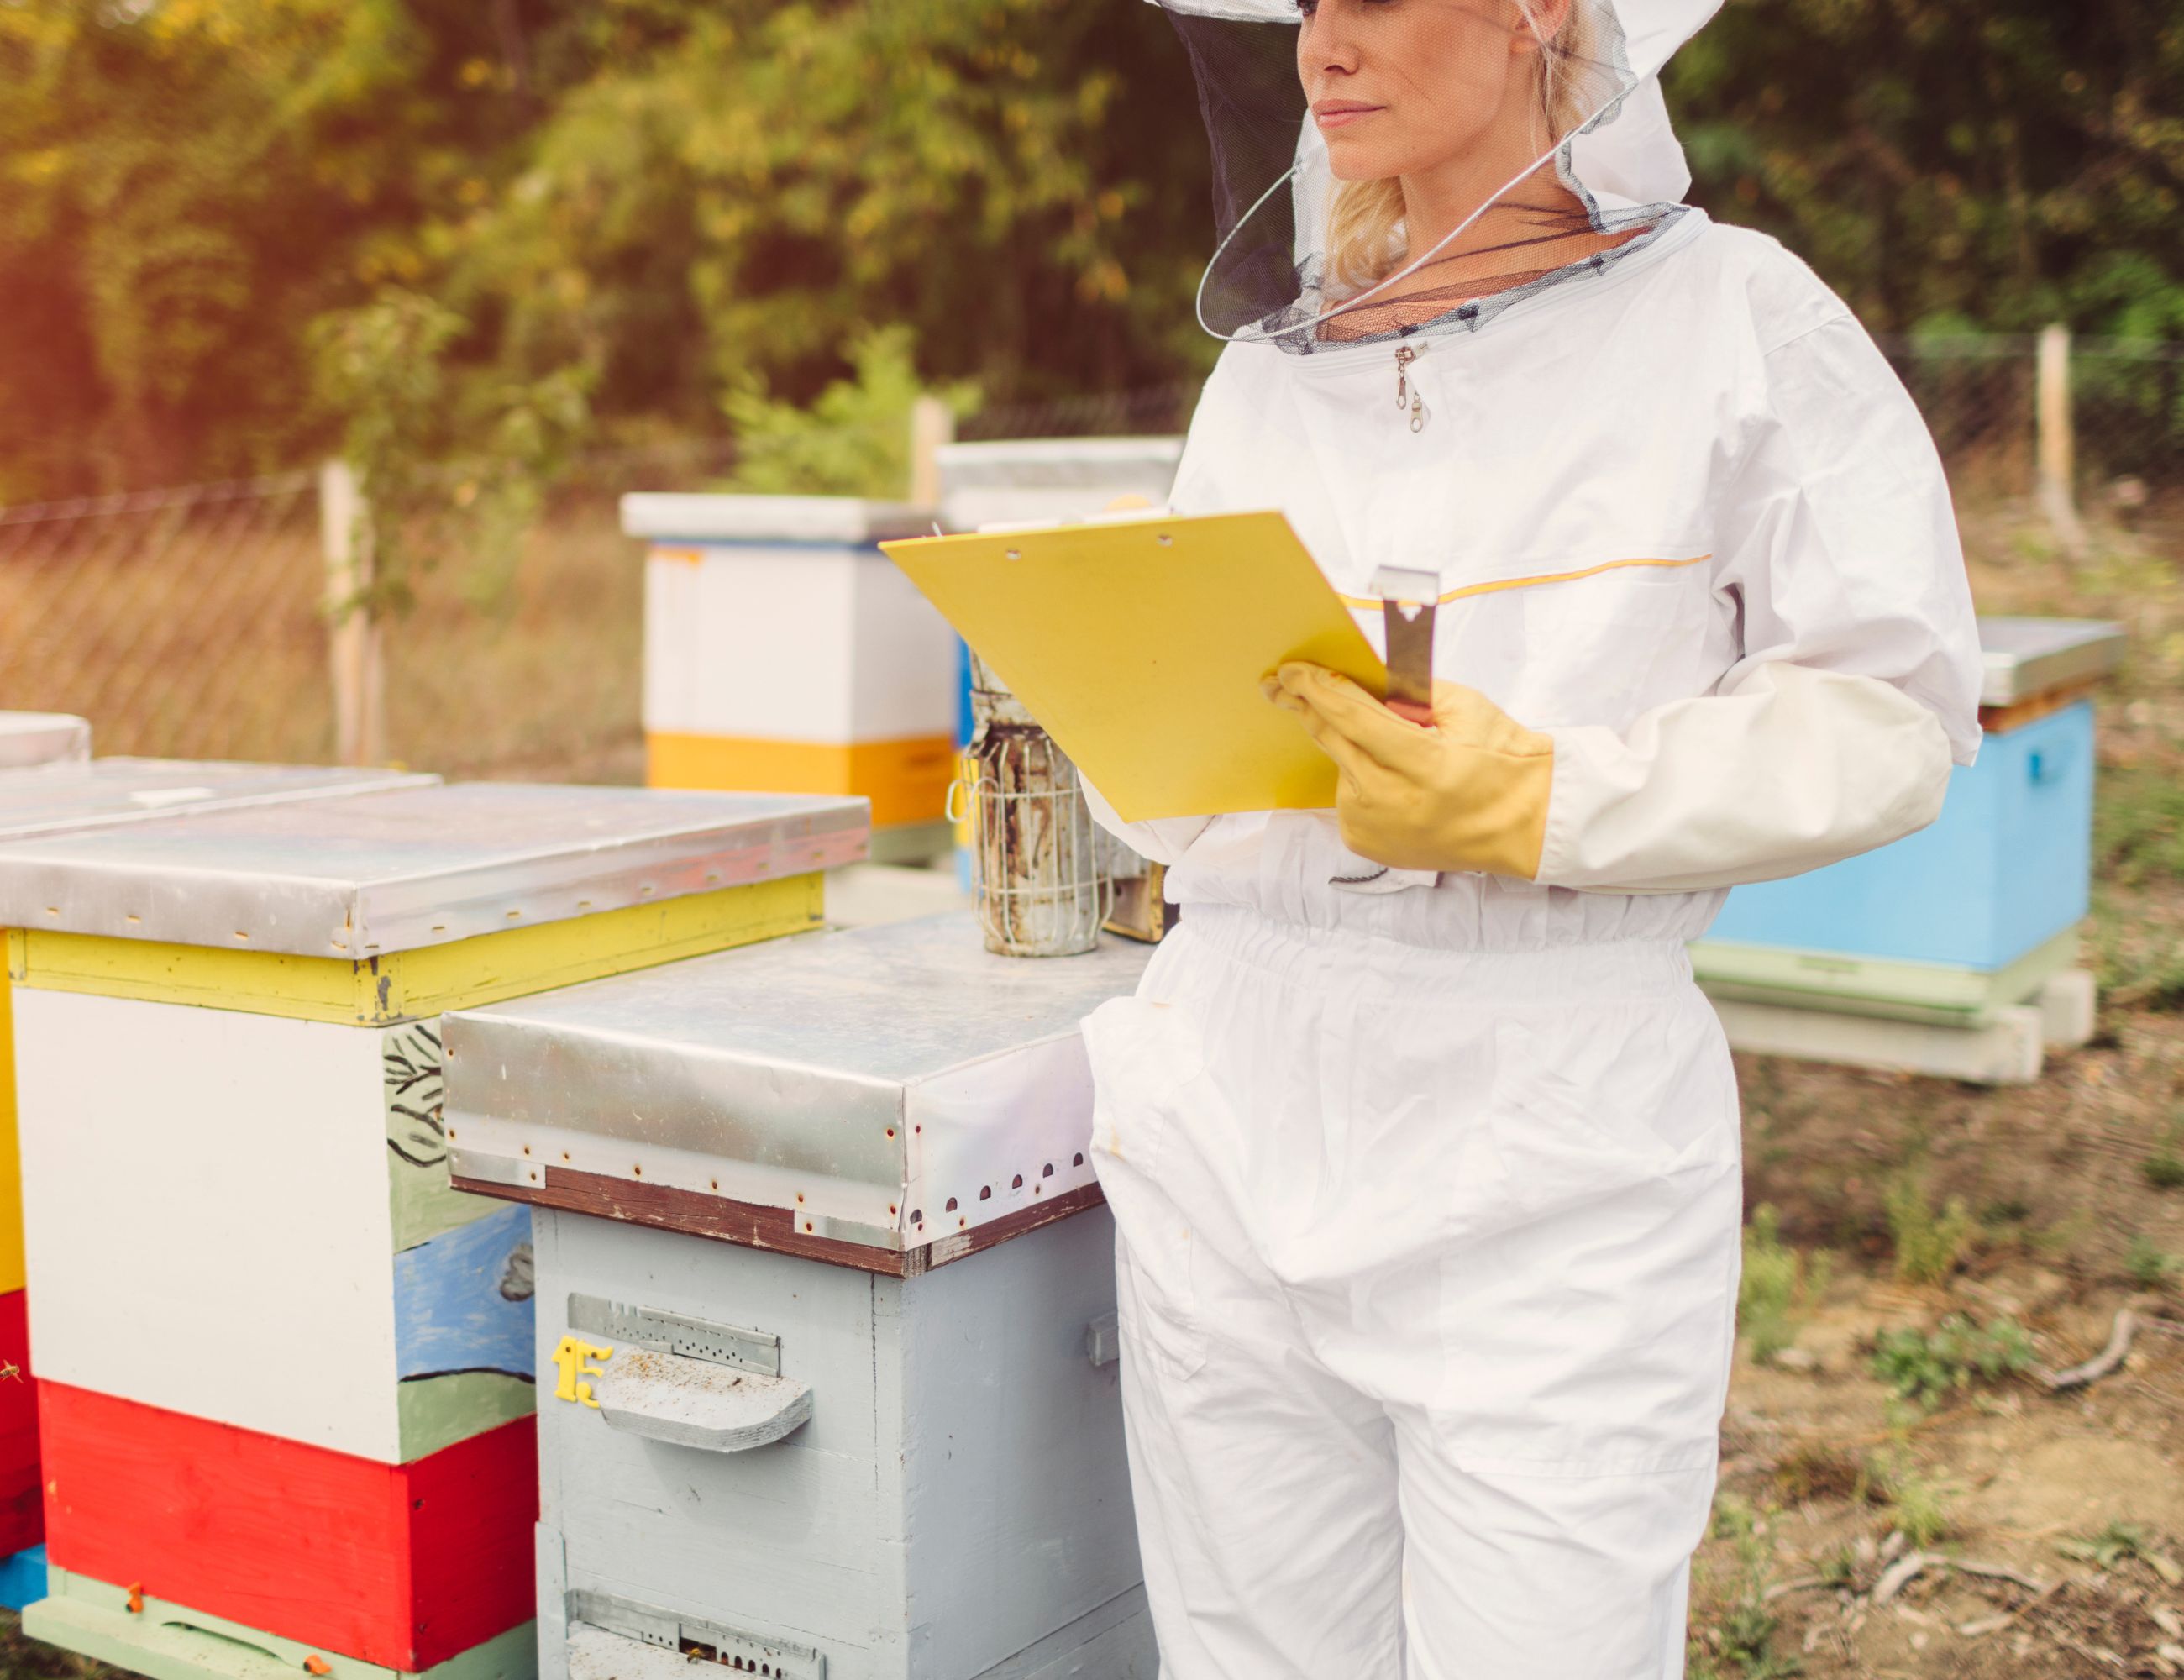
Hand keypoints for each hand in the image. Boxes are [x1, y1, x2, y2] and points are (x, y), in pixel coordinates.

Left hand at [1264, 663, 1553, 877]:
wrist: (1522, 824)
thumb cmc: (1501, 759)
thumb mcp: (1467, 708)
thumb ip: (1412, 690)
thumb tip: (1360, 672)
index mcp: (1426, 766)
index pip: (1356, 720)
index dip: (1320, 690)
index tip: (1291, 670)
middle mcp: (1394, 803)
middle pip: (1334, 741)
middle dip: (1305, 707)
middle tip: (1276, 684)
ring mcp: (1375, 828)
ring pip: (1338, 767)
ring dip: (1347, 746)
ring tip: (1388, 749)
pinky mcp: (1364, 843)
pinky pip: (1344, 795)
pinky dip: (1357, 777)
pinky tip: (1389, 780)